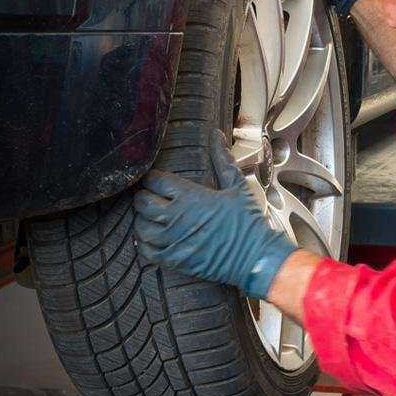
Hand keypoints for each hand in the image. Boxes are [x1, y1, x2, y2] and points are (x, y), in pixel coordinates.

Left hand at [132, 134, 297, 298]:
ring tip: (149, 217)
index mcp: (190, 196)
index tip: (155, 180)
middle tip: (149, 196)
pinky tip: (151, 238)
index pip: (155, 180)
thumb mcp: (237, 186)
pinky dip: (144, 243)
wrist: (255, 256)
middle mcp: (176, 217)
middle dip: (143, 196)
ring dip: (142, 219)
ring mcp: (173, 240)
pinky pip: (147, 250)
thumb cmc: (247, 222)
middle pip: (143, 202)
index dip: (152, 178)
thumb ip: (222, 160)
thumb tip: (217, 134)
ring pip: (140, 226)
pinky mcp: (174, 260)